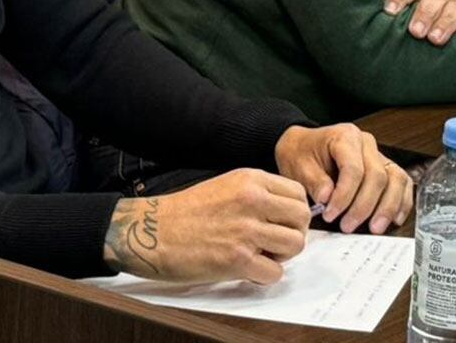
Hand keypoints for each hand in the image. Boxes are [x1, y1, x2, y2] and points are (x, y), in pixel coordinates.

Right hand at [102, 169, 310, 283]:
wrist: (153, 232)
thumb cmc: (186, 212)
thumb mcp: (227, 186)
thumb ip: (258, 194)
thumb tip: (287, 213)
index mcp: (251, 180)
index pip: (298, 194)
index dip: (294, 213)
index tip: (282, 223)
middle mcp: (253, 201)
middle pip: (302, 219)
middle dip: (293, 233)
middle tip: (274, 242)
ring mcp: (246, 230)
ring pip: (295, 245)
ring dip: (282, 255)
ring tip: (261, 255)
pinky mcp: (238, 259)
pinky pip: (274, 272)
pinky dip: (264, 276)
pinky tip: (248, 269)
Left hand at [275, 124, 413, 234]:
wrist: (304, 147)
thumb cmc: (302, 154)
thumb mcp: (297, 165)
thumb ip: (313, 181)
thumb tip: (328, 197)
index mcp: (345, 137)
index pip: (353, 168)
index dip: (344, 196)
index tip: (330, 214)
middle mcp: (366, 144)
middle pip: (377, 176)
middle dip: (364, 206)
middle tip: (347, 226)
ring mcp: (379, 155)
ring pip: (396, 179)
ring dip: (387, 207)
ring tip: (374, 228)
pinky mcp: (385, 168)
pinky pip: (402, 184)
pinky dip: (401, 202)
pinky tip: (394, 219)